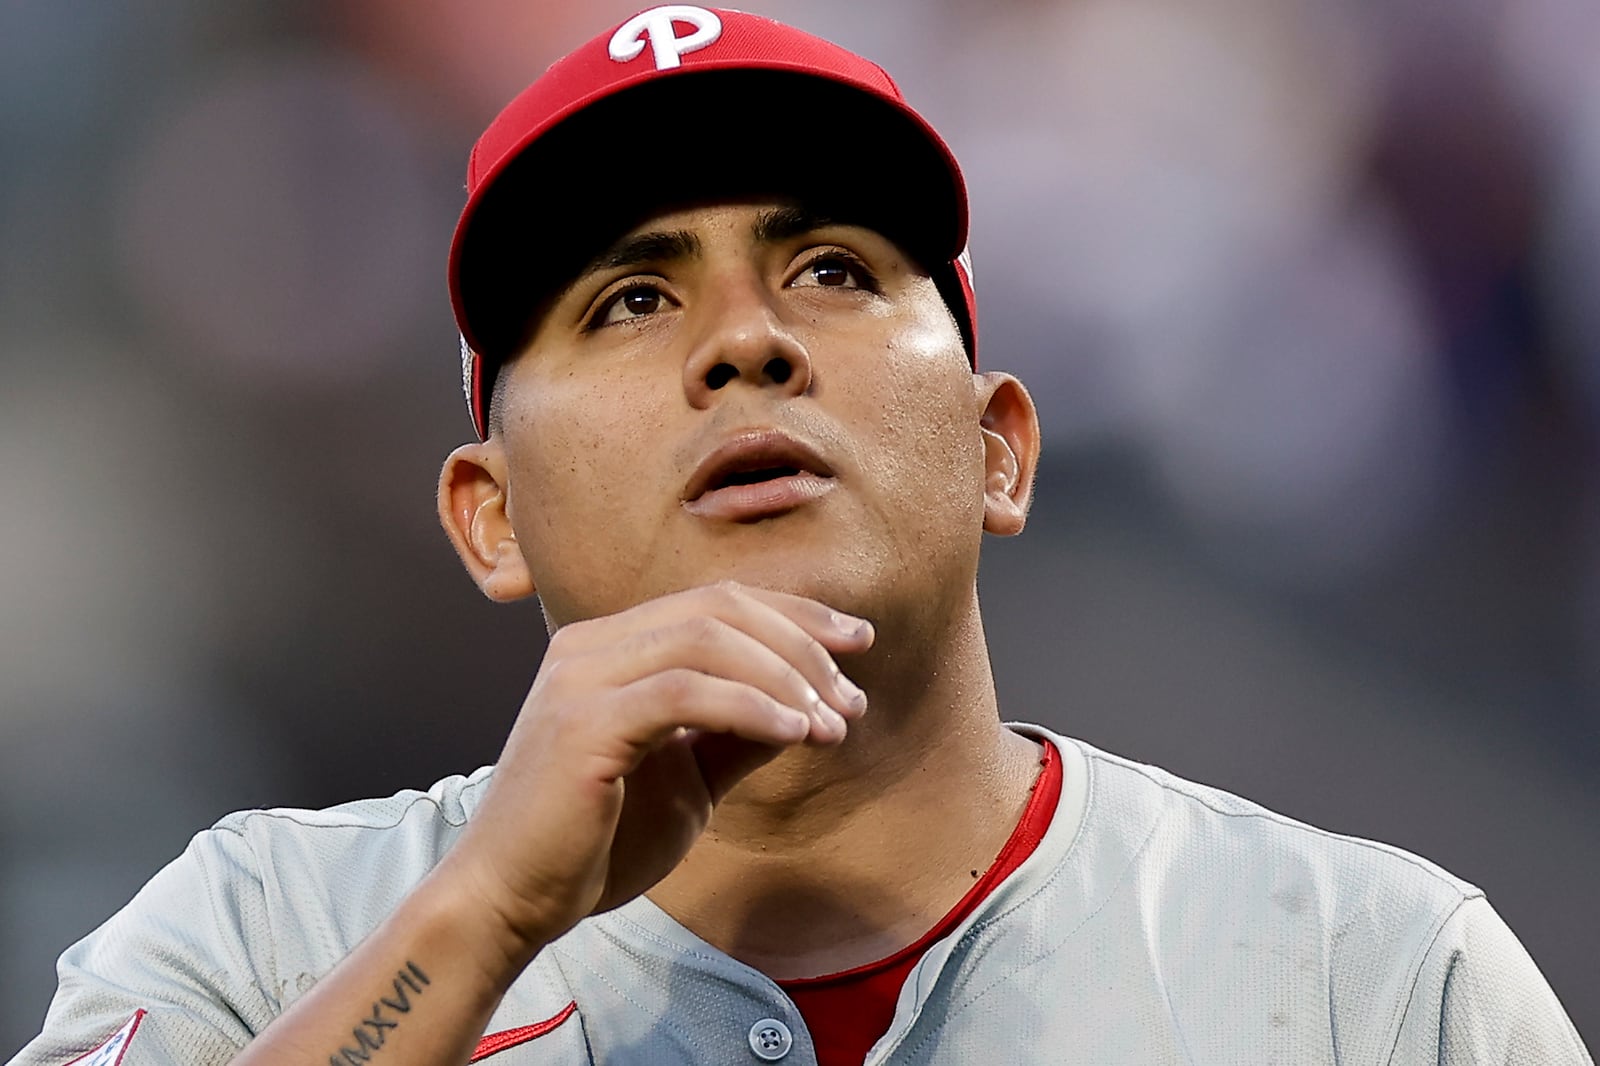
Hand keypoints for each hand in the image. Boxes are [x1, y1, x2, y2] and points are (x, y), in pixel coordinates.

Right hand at [435, 581, 873, 970]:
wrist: (510, 901)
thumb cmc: (595, 844)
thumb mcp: (689, 781)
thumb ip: (738, 736)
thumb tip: (812, 706)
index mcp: (611, 647)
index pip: (717, 601)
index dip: (795, 614)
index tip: (859, 643)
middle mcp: (591, 645)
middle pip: (719, 608)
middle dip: (802, 645)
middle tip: (853, 698)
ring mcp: (581, 678)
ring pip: (707, 639)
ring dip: (785, 678)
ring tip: (832, 725)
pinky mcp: (582, 723)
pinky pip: (685, 692)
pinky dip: (751, 706)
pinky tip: (794, 735)